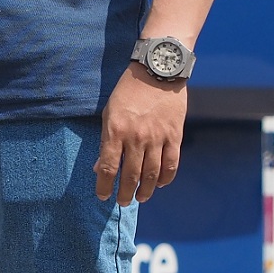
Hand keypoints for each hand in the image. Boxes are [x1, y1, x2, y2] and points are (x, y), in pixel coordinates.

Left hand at [96, 62, 185, 203]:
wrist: (157, 70)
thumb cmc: (128, 91)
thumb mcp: (109, 112)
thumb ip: (106, 140)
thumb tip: (99, 167)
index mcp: (116, 131)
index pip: (107, 168)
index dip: (104, 187)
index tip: (102, 196)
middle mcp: (136, 137)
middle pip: (130, 176)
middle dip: (125, 194)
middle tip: (122, 202)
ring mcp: (157, 138)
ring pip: (152, 175)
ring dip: (145, 191)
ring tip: (140, 197)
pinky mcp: (174, 136)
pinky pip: (171, 164)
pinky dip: (166, 179)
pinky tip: (160, 184)